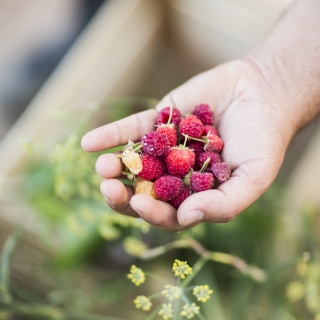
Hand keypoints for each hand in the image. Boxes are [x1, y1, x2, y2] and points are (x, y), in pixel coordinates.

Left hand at [81, 59, 293, 230]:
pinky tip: (89, 143)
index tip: (139, 204)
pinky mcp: (159, 121)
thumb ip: (225, 203)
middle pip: (143, 191)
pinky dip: (111, 135)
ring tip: (103, 167)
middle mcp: (176, 175)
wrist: (263, 93)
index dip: (152, 213)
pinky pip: (132, 129)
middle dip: (123, 195)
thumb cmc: (263, 140)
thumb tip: (187, 218)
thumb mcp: (253, 177)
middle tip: (109, 189)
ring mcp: (165, 148)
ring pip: (134, 162)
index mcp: (195, 195)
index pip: (168, 213)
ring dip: (115, 166)